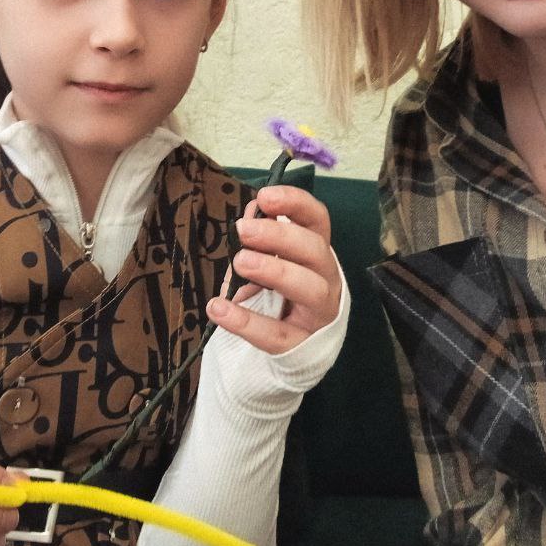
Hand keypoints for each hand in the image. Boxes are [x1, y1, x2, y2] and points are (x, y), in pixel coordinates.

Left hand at [207, 185, 341, 353]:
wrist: (298, 348)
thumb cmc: (282, 292)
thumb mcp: (271, 261)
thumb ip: (261, 238)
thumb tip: (251, 212)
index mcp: (318, 252)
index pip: (317, 219)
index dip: (296, 204)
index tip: (265, 196)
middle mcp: (327, 279)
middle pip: (315, 250)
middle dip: (280, 236)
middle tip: (243, 230)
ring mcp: (320, 314)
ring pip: (309, 289)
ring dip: (275, 271)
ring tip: (240, 262)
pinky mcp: (302, 346)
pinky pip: (276, 334)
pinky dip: (246, 322)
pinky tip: (218, 308)